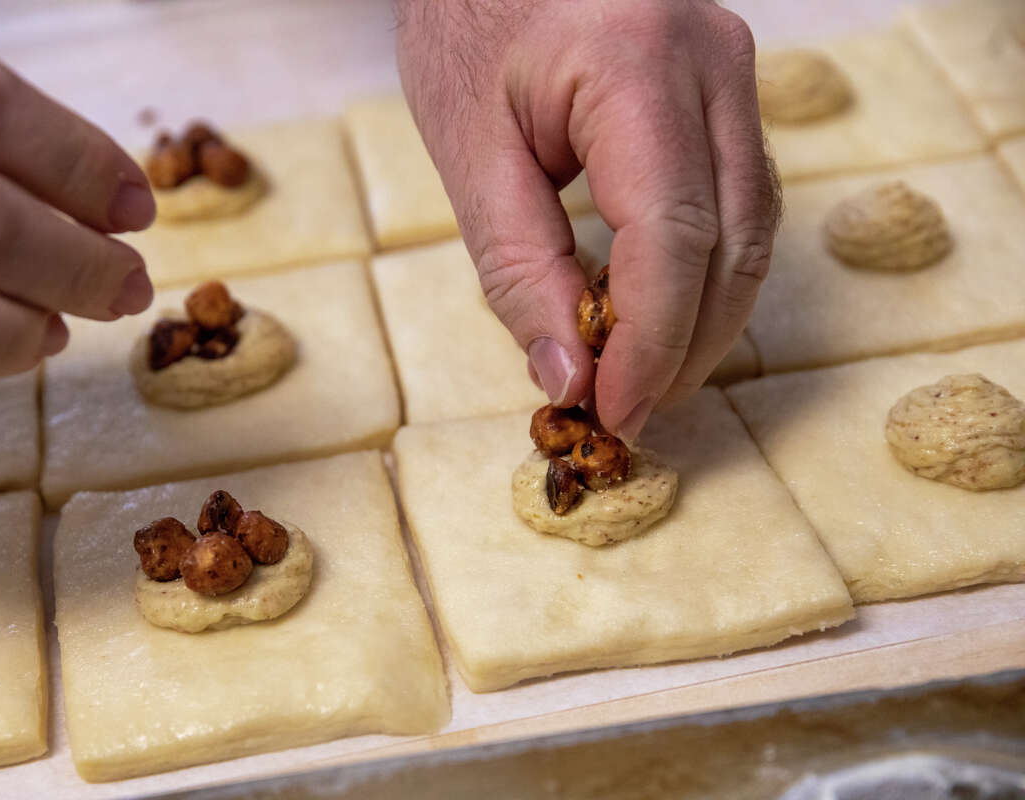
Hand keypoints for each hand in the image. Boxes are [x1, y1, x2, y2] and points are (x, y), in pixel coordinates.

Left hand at [397, 0, 779, 439]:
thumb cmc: (467, 22)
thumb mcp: (469, 150)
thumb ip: (517, 269)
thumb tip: (568, 378)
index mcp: (636, 65)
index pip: (672, 237)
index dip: (651, 343)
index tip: (611, 412)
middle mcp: (712, 62)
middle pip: (732, 244)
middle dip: (684, 347)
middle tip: (626, 413)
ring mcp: (734, 71)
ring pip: (752, 231)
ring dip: (705, 321)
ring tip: (642, 380)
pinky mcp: (729, 89)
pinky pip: (739, 201)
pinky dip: (704, 273)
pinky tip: (659, 315)